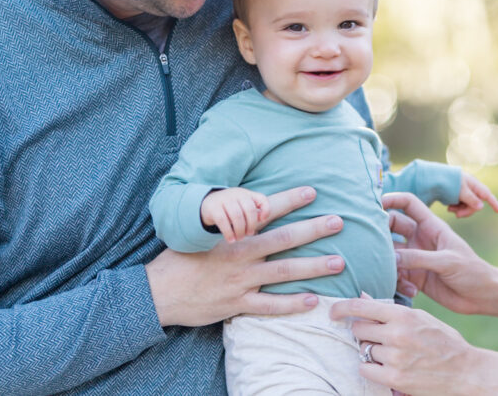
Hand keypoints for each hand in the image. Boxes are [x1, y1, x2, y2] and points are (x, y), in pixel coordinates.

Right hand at [146, 186, 344, 326]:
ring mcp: (240, 281)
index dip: (289, 201)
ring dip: (313, 267)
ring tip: (339, 262)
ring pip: (283, 272)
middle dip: (313, 230)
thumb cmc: (180, 259)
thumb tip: (249, 209)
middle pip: (283, 240)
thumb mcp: (200, 234)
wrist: (158, 292)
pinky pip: (270, 305)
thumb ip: (227, 224)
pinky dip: (292, 304)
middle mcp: (240, 255)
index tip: (312, 192)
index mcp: (232, 234)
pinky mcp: (237, 304)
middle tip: (339, 221)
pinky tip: (313, 300)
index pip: (265, 212)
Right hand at [201, 187, 269, 241]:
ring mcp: (224, 199)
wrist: (207, 203)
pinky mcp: (214, 207)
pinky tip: (230, 240)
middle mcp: (236, 194)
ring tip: (239, 238)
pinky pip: (223, 221)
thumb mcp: (242, 206)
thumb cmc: (230, 208)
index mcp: (246, 194)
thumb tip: (261, 218)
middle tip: (248, 234)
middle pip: (249, 210)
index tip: (262, 220)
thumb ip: (253, 211)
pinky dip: (228, 233)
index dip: (266, 209)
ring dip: (240, 231)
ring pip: (237, 216)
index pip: (261, 198)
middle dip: (251, 225)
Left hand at [329, 297, 486, 395]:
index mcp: (403, 314)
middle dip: (363, 333)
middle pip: (359, 329)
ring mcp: (394, 356)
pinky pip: (365, 369)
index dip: (342, 307)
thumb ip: (391, 309)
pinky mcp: (394, 378)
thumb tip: (363, 296)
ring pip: (363, 350)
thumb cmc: (444, 341)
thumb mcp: (421, 318)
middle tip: (378, 337)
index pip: (362, 306)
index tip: (332, 311)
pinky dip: (371, 368)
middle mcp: (396, 333)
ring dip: (371, 352)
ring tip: (392, 354)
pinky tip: (385, 367)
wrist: (466, 371)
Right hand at [385, 192, 495, 314]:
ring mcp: (416, 258)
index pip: (408, 204)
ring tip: (392, 275)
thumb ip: (419, 258)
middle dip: (381, 233)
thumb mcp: (447, 261)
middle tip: (371, 245)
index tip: (375, 205)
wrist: (483, 297)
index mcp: (431, 226)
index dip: (392, 199)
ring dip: (386, 262)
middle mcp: (420, 239)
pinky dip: (398, 283)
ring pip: (390, 253)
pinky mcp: (414, 277)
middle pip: (392, 226)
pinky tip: (412, 292)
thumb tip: (390, 258)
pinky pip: (397, 275)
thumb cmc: (472, 272)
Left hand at [447, 173, 497, 216]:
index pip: (487, 195)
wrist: (433, 177)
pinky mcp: (457, 195)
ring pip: (467, 206)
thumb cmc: (448, 182)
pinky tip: (449, 207)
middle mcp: (471, 188)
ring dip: (460, 210)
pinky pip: (461, 204)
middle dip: (467, 211)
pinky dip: (456, 207)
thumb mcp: (460, 191)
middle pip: (476, 204)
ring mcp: (464, 191)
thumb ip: (471, 199)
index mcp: (473, 184)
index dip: (494, 203)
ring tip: (449, 209)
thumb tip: (481, 207)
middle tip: (457, 215)